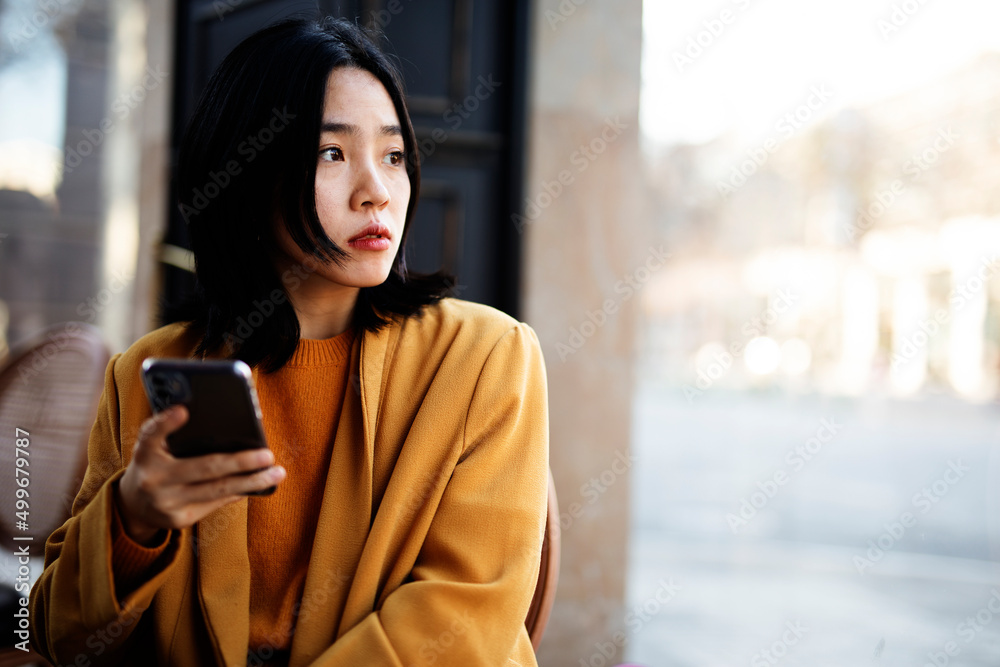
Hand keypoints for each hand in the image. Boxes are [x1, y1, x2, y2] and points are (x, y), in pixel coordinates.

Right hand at [115, 405, 285, 544]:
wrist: (132, 505)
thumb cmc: (154, 463)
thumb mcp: (154, 446)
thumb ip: (173, 432)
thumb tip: (224, 424)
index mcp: (145, 453)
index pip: (152, 434)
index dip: (167, 422)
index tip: (183, 410)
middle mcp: (154, 479)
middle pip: (204, 468)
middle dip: (241, 462)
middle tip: (268, 455)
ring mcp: (167, 503)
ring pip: (217, 490)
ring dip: (252, 481)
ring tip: (277, 473)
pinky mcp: (179, 520)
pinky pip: (216, 503)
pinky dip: (239, 491)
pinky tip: (258, 484)